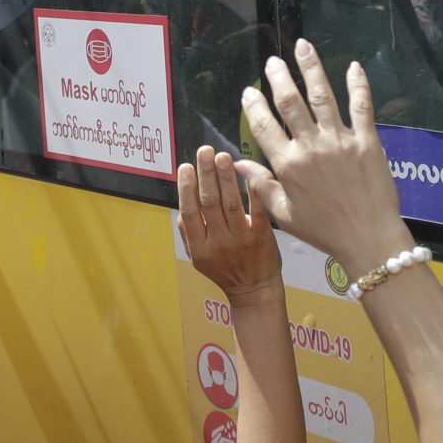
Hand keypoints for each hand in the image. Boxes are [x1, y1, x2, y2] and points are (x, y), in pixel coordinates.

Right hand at [178, 147, 278, 304]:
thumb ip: (188, 235)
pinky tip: (249, 172)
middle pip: (209, 203)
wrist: (255, 291)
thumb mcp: (198, 260)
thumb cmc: (226, 272)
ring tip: (222, 157)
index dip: (186, 188)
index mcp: (200, 247)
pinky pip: (257, 209)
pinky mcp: (262, 236)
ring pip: (230, 203)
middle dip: (206, 174)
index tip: (186, 167)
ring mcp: (241, 239)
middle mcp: (219, 242)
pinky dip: (252, 190)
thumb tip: (180, 211)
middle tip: (204, 151)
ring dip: (225, 178)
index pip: (189, 212)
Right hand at [232, 41, 412, 275]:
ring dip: (311, 68)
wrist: (368, 239)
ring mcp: (340, 141)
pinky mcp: (367, 141)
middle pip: (290, 102)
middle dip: (279, 78)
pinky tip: (352, 66)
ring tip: (303, 46)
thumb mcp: (285, 214)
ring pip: (322, 96)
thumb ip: (262, 186)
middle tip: (273, 62)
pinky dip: (357, 84)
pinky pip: (361, 106)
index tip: (249, 92)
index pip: (264, 127)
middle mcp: (311, 147)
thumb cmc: (325, 231)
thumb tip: (238, 165)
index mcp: (288, 165)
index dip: (254, 106)